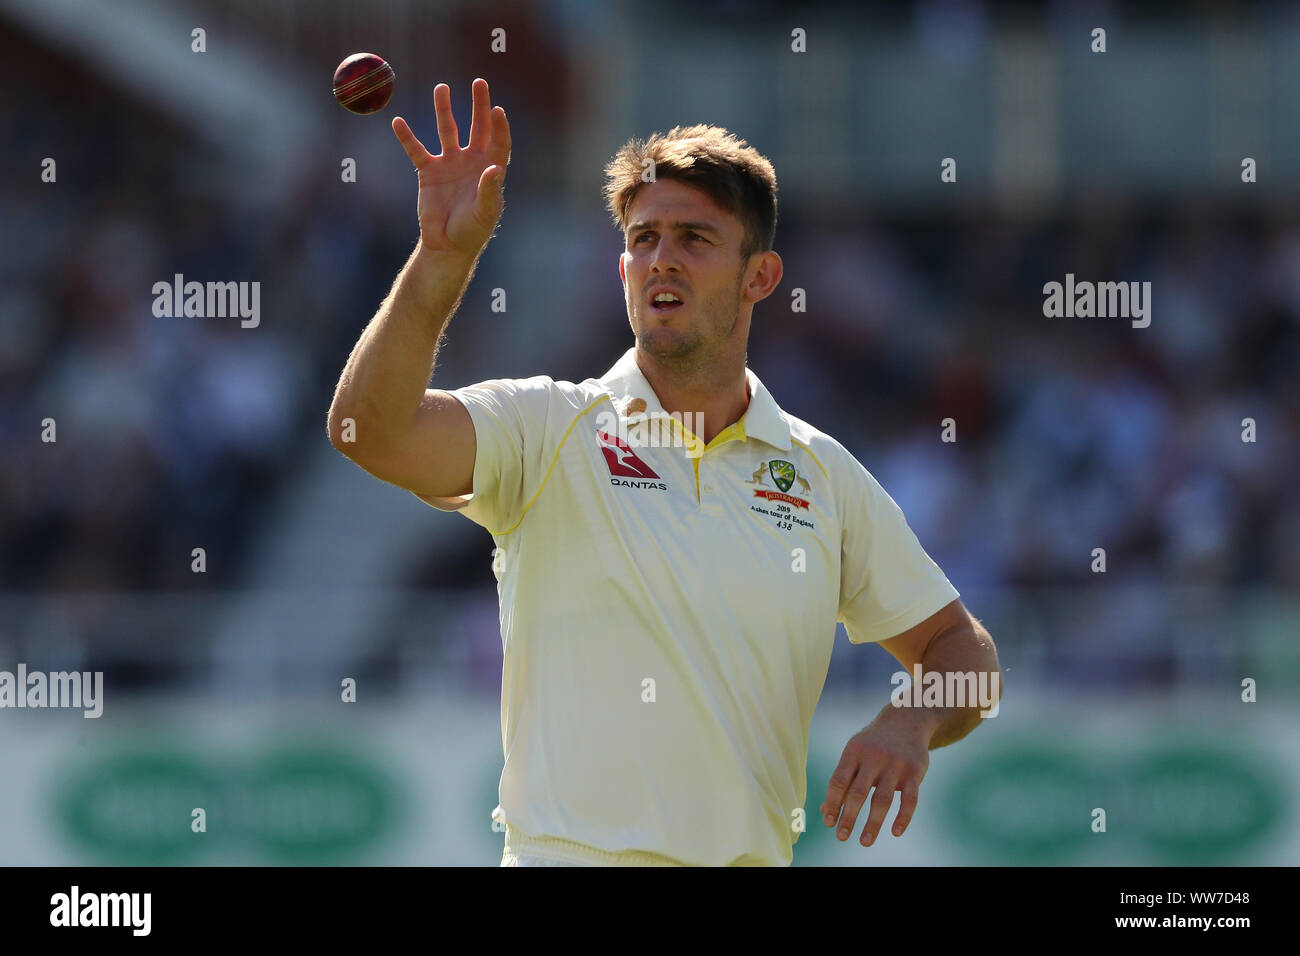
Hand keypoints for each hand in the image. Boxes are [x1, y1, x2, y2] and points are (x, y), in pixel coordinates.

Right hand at [392, 78, 511, 259]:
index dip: (499, 127)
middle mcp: (471, 161)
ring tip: (441, 88)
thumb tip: (494, 169)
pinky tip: (398, 122)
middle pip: (477, 127)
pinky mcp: (428, 172)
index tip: (497, 110)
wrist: (446, 245)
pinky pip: (416, 150)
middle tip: (479, 82)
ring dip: (444, 109)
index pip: (498, 141)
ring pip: (447, 130)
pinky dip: (407, 137)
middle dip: (479, 105)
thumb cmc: (471, 231)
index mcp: (490, 169)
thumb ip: (488, 191)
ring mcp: (449, 164)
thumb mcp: (484, 213)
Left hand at [819, 707, 933, 845]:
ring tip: (865, 841)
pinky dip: (903, 817)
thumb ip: (842, 781)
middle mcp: (873, 757)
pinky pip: (910, 799)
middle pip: (858, 792)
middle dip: (848, 817)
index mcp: (854, 752)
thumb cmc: (872, 743)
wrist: (906, 721)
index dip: (832, 804)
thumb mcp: (854, 754)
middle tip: (842, 837)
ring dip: (873, 823)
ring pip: (882, 799)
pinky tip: (895, 832)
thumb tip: (825, 812)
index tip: (828, 823)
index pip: (838, 781)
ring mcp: (895, 764)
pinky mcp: (915, 772)